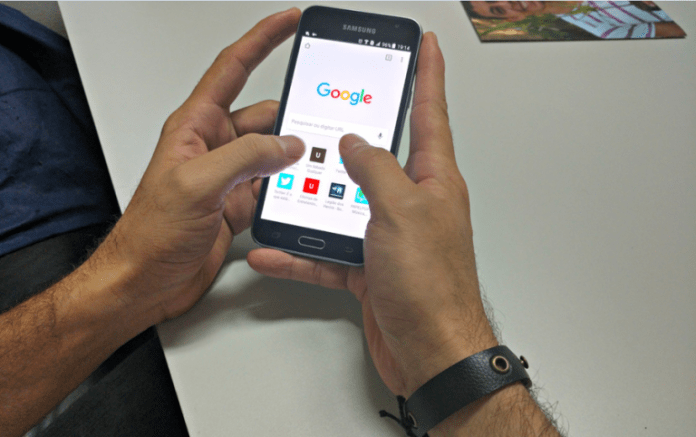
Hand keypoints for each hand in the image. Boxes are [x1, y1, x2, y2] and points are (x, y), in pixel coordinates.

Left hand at [106, 8, 303, 324]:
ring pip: (272, 151)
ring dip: (293, 156)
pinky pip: (272, 184)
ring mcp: (228, 176)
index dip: (262, 40)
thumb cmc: (150, 233)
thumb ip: (245, 157)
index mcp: (196, 126)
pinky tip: (299, 191)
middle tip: (321, 113)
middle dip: (291, 114)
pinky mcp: (238, 203)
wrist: (146, 280)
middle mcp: (213, 146)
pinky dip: (288, 187)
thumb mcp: (197, 185)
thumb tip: (286, 143)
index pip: (233, 68)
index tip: (288, 22)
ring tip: (315, 159)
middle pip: (263, 115)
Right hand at [247, 32, 496, 397]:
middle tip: (338, 110)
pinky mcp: (370, 269)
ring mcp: (390, 237)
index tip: (426, 45)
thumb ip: (374, 169)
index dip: (427, 74)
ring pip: (345, 206)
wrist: (429, 353)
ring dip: (314, 202)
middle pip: (380, 157)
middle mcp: (413, 205)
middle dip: (354, 135)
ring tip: (286, 188)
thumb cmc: (432, 288)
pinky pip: (329, 251)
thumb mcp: (401, 212)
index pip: (430, 113)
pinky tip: (275, 249)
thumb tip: (354, 142)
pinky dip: (301, 252)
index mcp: (433, 181)